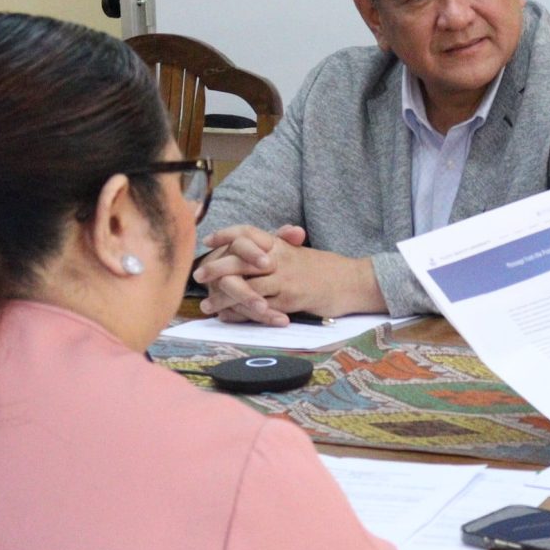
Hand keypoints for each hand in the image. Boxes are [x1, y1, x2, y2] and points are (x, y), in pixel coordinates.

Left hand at [195, 226, 383, 322]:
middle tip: (198, 276)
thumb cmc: (324, 268)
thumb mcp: (299, 253)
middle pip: (240, 260)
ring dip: (224, 297)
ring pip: (246, 288)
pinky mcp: (290, 301)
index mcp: (281, 244)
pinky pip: (259, 308)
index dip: (226, 234)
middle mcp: (280, 259)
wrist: (352, 282)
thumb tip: (255, 251)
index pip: (248, 233)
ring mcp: (285, 280)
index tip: (208, 239)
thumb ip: (277, 249)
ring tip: (207, 305)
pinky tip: (228, 317)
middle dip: (216, 268)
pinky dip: (241, 313)